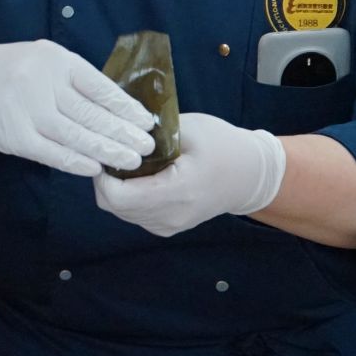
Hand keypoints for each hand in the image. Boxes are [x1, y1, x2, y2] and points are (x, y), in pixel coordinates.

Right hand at [0, 40, 155, 175]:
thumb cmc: (15, 72)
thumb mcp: (47, 61)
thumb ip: (77, 81)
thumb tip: (119, 108)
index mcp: (57, 61)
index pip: (101, 88)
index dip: (127, 108)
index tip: (147, 122)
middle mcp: (43, 84)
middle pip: (92, 114)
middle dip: (123, 133)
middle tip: (147, 147)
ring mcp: (27, 111)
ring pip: (76, 136)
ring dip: (106, 151)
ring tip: (130, 161)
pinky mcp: (15, 136)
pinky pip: (52, 153)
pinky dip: (76, 162)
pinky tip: (95, 168)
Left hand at [93, 112, 286, 236]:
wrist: (251, 176)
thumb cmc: (224, 146)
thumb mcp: (189, 127)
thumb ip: (150, 132)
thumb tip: (114, 127)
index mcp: (179, 190)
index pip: (118, 196)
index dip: (103, 174)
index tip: (107, 151)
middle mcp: (172, 215)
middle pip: (114, 205)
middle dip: (105, 179)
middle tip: (112, 154)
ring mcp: (169, 226)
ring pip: (120, 212)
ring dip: (114, 189)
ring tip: (126, 164)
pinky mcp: (167, 228)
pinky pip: (133, 215)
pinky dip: (127, 198)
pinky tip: (139, 178)